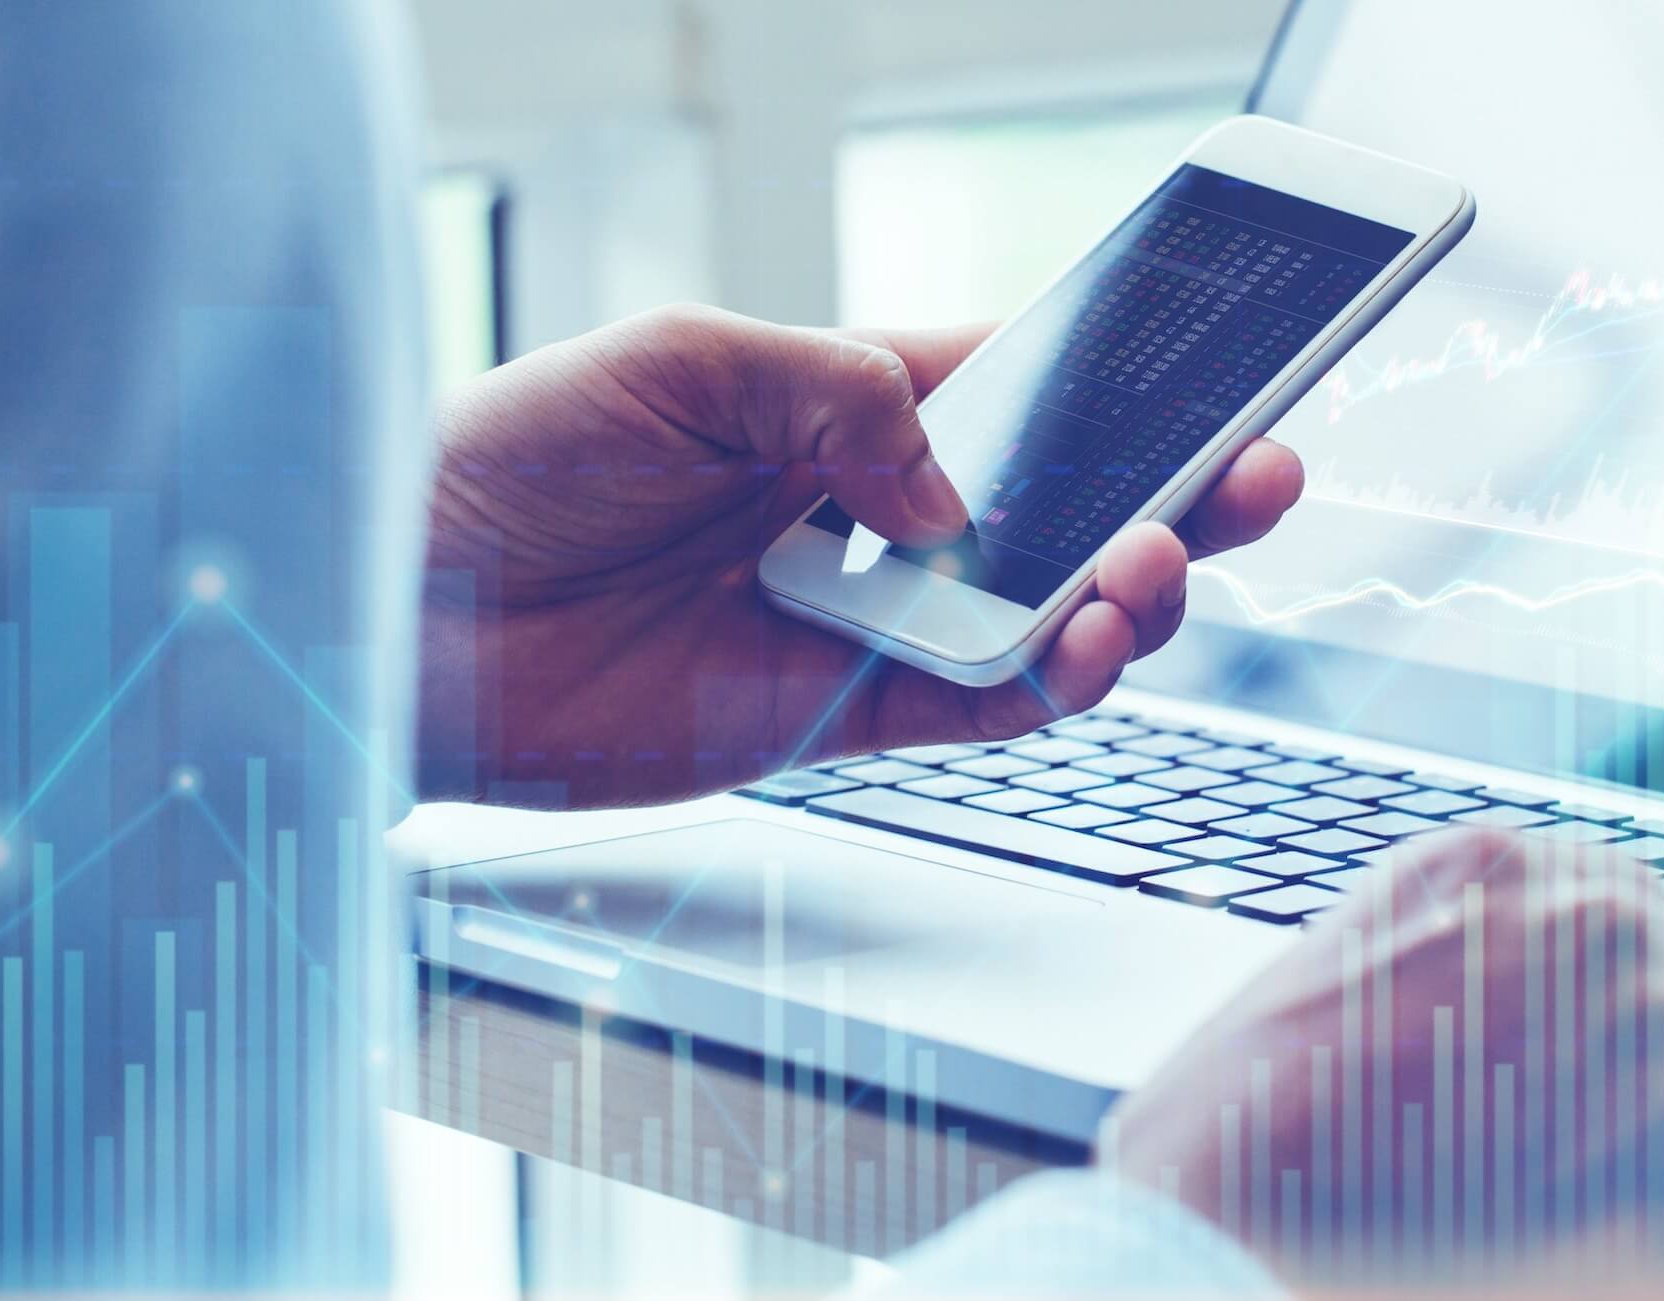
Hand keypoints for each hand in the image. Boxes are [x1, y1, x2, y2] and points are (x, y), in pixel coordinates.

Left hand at [416, 304, 1302, 804]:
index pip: (1022, 387)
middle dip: (1174, 493)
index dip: (1127, 383)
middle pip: (1065, 506)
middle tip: (1259, 475)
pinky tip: (1083, 642)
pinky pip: (979, 709)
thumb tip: (955, 498)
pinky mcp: (839, 718)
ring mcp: (866, 620)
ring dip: (1125, 595)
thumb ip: (840, 397)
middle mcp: (874, 515)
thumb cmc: (514, 454)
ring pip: (1043, 616)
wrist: (404, 615)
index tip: (1222, 369)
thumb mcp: (681, 362)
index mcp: (846, 407)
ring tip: (1152, 566)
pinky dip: (1048, 683)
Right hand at [1098, 829, 1663, 1296]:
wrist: (1222, 1200)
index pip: (1651, 910)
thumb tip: (1562, 1013)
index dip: (1644, 1003)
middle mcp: (1595, 911)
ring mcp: (1661, 1009)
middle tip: (1642, 1137)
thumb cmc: (1256, 1120)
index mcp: (1497, 860)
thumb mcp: (1355, 971)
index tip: (1610, 1067)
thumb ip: (1465, 950)